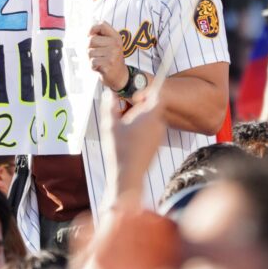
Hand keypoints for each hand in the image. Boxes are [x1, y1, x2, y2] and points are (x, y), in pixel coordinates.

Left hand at [89, 22, 128, 90]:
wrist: (119, 76)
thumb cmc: (110, 58)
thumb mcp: (110, 44)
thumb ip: (100, 35)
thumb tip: (86, 32)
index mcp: (116, 37)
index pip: (101, 25)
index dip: (91, 29)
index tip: (88, 36)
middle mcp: (115, 44)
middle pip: (91, 40)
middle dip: (87, 48)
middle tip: (93, 53)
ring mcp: (113, 54)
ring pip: (89, 52)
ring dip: (90, 58)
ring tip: (97, 61)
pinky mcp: (108, 64)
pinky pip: (92, 61)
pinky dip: (92, 65)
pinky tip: (98, 67)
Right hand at [100, 89, 166, 204]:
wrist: (128, 176)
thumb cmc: (118, 149)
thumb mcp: (109, 125)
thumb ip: (108, 106)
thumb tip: (108, 93)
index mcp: (150, 116)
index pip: (157, 97)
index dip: (148, 93)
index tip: (135, 99)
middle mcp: (159, 125)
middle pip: (153, 109)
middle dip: (140, 109)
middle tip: (125, 115)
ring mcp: (159, 137)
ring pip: (151, 121)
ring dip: (140, 121)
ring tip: (125, 130)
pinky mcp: (157, 147)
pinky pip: (151, 133)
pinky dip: (142, 133)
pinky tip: (128, 142)